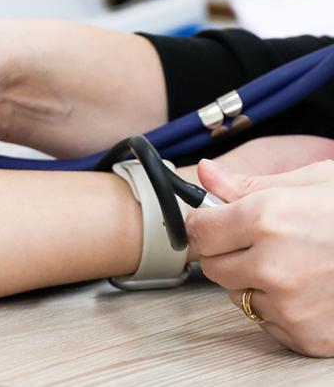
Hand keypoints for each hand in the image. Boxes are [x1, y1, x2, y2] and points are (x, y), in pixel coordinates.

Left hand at [187, 158, 333, 356]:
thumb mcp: (311, 181)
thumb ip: (249, 185)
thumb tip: (206, 174)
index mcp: (268, 219)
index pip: (199, 231)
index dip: (205, 224)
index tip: (214, 222)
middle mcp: (273, 266)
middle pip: (212, 266)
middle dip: (227, 252)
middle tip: (261, 241)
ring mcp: (290, 306)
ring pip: (236, 296)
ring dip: (252, 281)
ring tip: (293, 263)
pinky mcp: (306, 336)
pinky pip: (266, 322)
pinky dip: (278, 308)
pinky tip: (308, 288)